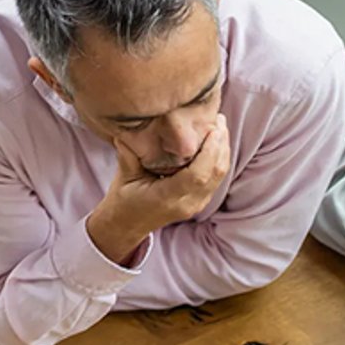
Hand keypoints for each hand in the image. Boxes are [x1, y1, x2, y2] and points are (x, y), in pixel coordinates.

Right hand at [87, 116, 232, 265]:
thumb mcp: (124, 175)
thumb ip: (130, 152)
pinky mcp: (199, 202)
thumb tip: (136, 123)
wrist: (127, 225)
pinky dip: (218, 159)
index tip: (213, 128)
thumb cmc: (122, 199)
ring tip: (220, 126)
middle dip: (221, 145)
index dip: (210, 151)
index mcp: (167, 198)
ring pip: (219, 177)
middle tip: (219, 120)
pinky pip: (215, 180)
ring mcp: (195, 205)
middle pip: (215, 174)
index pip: (197, 175)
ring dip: (222, 151)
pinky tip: (216, 142)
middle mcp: (186, 204)